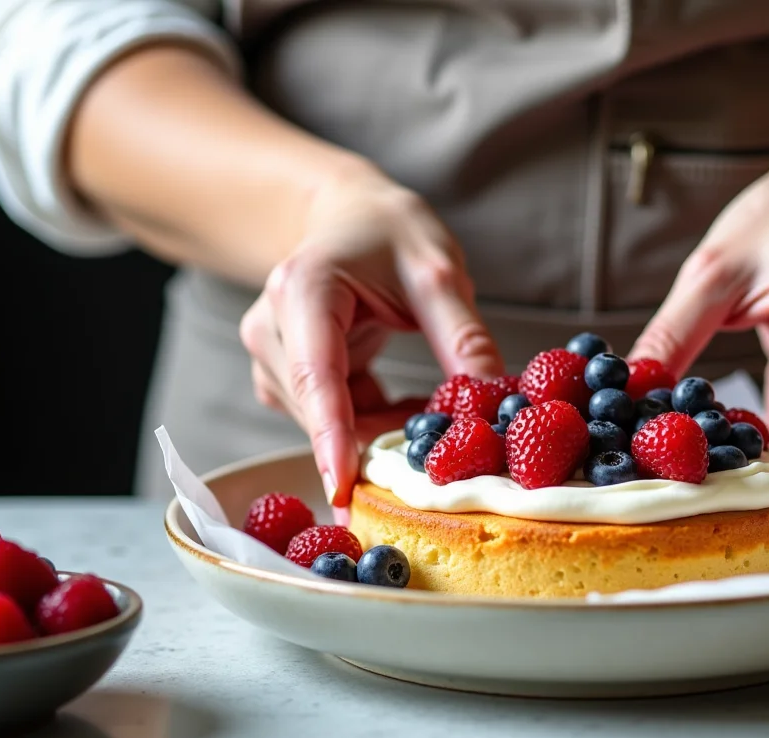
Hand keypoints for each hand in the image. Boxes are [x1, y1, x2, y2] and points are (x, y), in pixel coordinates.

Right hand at [241, 168, 502, 511]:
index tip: (343, 490)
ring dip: (386, 427)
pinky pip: (333, 421)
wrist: (349, 216)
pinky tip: (408, 401)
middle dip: (385, 435)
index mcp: (304, 290)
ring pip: (329, 424)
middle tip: (453, 443)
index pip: (316, 376)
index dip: (331, 437)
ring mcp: (272, 357)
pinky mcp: (284, 379)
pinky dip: (376, 421)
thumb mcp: (439, 275)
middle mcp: (272, 327)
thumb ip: (465, 338)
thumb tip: (496, 401)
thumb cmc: (390, 234)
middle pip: (323, 410)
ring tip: (435, 401)